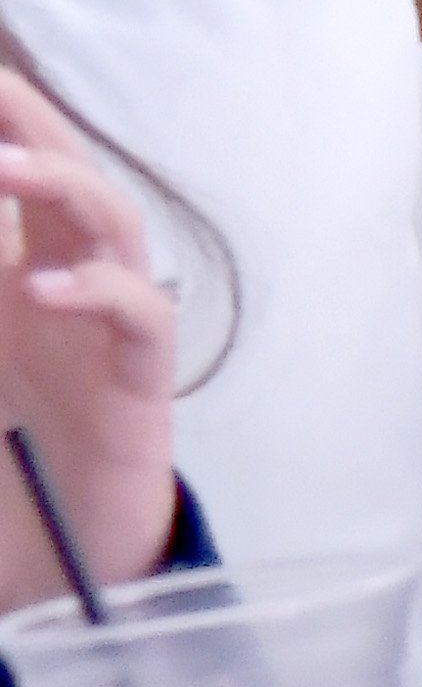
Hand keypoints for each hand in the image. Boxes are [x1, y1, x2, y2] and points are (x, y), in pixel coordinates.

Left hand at [0, 72, 181, 614]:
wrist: (51, 566)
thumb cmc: (3, 459)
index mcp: (14, 273)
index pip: (17, 174)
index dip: (9, 121)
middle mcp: (66, 288)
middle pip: (69, 177)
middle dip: (32, 125)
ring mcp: (108, 331)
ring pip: (115, 227)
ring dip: (64, 187)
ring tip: (4, 165)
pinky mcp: (138, 385)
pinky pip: (142, 319)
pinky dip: (100, 292)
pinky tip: (46, 288)